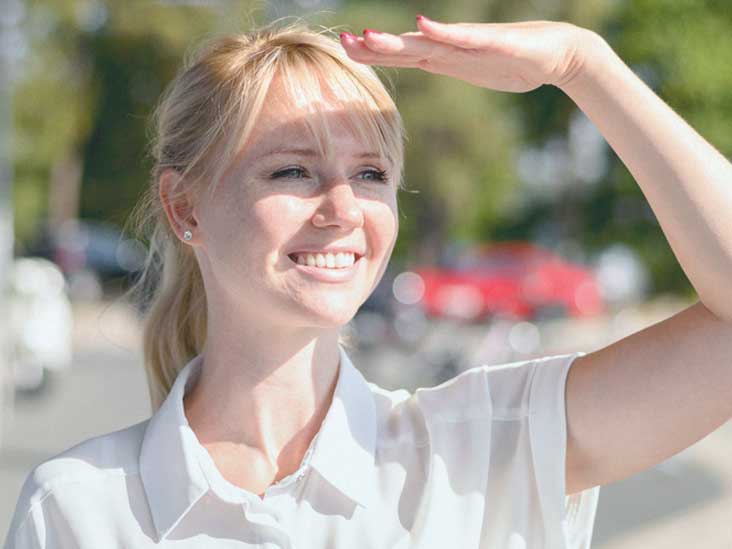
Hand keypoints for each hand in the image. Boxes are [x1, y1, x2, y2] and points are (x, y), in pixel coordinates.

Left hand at [340, 16, 594, 91]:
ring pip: (428, 43)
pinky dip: (443, 33)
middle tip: (343, 41)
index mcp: (446, 58)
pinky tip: (423, 25)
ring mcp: (472, 45)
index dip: (374, 54)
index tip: (345, 48)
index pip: (403, 56)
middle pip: (407, 49)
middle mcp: (453, 49)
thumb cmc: (516, 62)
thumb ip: (448, 63)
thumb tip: (423, 60)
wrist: (559, 55)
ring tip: (368, 35)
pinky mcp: (494, 43)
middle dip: (374, 47)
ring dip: (397, 41)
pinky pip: (465, 39)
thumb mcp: (473, 69)